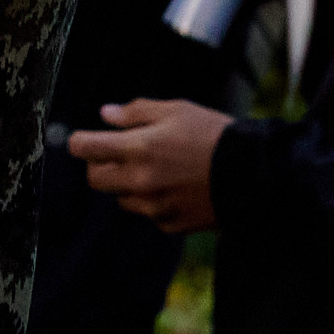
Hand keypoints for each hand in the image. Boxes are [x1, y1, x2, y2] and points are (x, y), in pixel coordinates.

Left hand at [66, 98, 232, 233]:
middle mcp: (140, 181)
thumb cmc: (213, 134)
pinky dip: (153, 201)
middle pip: (95, 179)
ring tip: (158, 168)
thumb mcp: (176, 110)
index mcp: (138, 148)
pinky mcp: (170, 224)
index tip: (85, 139)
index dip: (80, 141)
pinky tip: (176, 187)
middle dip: (100, 164)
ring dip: (128, 184)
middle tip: (120, 152)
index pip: (84, 148)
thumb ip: (135, 112)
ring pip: (121, 198)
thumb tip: (105, 115)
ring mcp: (154, 206)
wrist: (253, 173)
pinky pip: (148, 213)